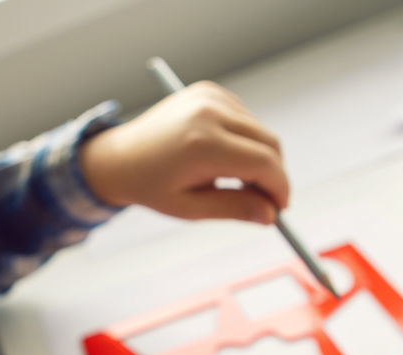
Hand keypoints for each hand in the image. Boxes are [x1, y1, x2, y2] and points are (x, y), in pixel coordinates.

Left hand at [79, 82, 287, 223]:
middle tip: (268, 202)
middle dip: (275, 175)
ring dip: (260, 158)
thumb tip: (271, 215)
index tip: (282, 209)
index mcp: (202, 145)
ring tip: (234, 182)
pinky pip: (246, 119)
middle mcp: (209, 113)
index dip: (279, 188)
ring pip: (260, 131)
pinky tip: (222, 157)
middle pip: (269, 143)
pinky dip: (246, 141)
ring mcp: (210, 97)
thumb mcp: (190, 208)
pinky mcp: (210, 91)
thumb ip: (233, 209)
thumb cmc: (152, 187)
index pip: (263, 163)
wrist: (120, 157)